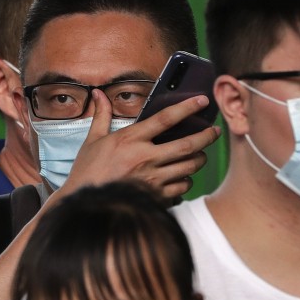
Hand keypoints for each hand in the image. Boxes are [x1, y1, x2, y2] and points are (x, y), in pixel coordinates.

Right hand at [62, 89, 220, 198]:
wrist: (85, 204)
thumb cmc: (88, 172)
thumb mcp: (92, 141)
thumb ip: (101, 116)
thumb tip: (99, 94)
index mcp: (131, 139)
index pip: (165, 119)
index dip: (187, 108)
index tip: (202, 101)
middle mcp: (145, 158)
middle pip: (187, 145)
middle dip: (206, 136)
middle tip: (215, 132)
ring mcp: (152, 179)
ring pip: (188, 167)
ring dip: (199, 159)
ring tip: (201, 155)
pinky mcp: (155, 197)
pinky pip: (182, 188)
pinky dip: (186, 181)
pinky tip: (183, 177)